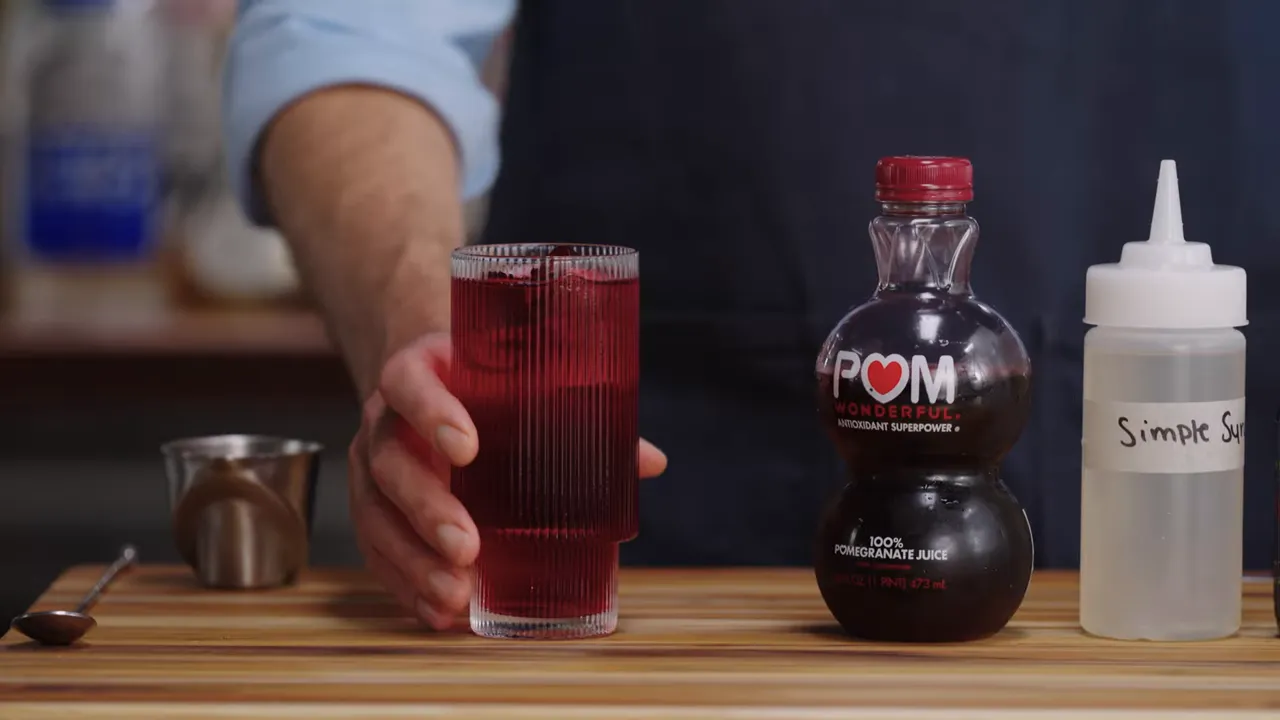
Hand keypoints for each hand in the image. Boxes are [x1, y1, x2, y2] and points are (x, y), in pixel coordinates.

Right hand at [349, 333, 667, 628]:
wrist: (426, 384)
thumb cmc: (484, 386)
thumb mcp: (520, 382)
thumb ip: (579, 416)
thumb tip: (649, 462)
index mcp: (419, 371)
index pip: (409, 383)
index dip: (432, 413)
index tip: (467, 448)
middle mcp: (383, 419)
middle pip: (390, 461)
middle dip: (427, 508)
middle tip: (468, 546)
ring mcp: (369, 467)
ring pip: (376, 513)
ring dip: (414, 559)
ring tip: (456, 594)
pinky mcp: (370, 508)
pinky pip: (376, 549)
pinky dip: (405, 584)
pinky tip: (438, 611)